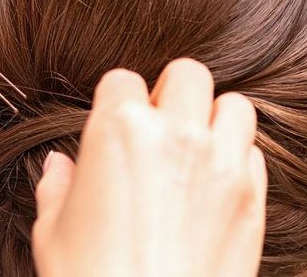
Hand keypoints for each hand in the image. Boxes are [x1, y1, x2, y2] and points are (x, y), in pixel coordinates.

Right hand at [31, 59, 266, 276]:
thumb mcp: (53, 232)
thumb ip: (57, 186)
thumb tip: (60, 165)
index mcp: (120, 130)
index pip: (124, 79)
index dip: (117, 102)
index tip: (116, 124)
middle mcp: (178, 136)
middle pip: (188, 75)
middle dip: (171, 94)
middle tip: (159, 128)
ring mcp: (224, 166)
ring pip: (234, 107)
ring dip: (214, 121)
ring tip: (194, 152)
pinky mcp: (253, 200)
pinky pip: (253, 156)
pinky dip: (237, 162)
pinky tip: (215, 189)